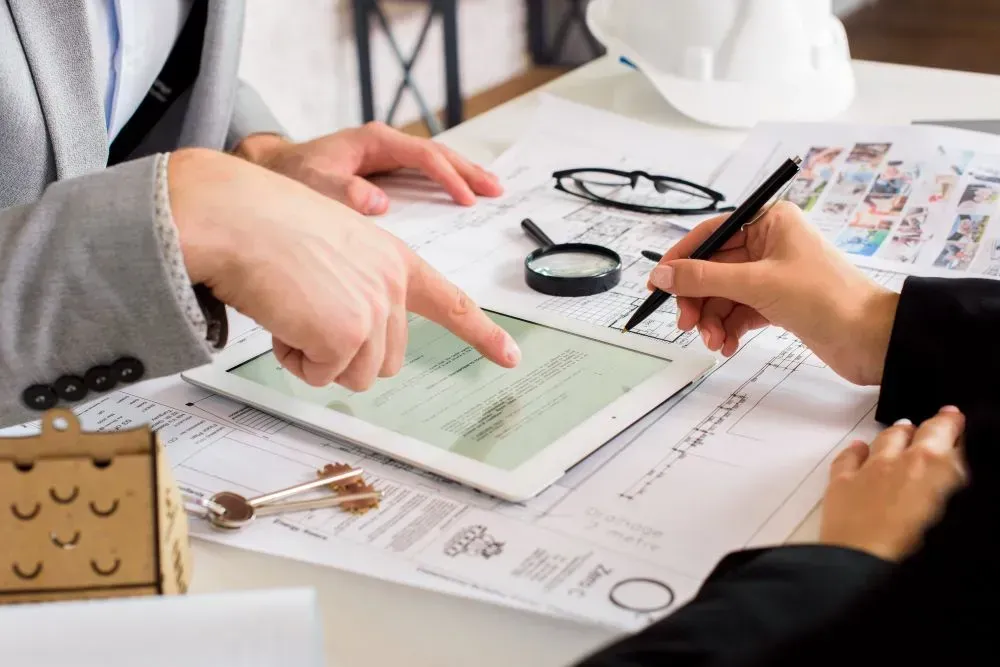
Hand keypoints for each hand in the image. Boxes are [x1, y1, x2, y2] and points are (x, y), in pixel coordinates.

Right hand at [168, 148, 519, 390]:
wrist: (234, 216)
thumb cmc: (268, 229)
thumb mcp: (334, 251)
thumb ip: (359, 291)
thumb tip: (354, 344)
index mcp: (393, 260)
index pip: (450, 302)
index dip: (481, 333)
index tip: (509, 356)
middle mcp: (393, 283)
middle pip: (383, 359)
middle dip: (341, 352)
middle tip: (304, 312)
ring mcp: (374, 307)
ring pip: (354, 374)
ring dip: (315, 357)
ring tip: (291, 309)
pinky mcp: (348, 331)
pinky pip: (320, 375)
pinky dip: (294, 359)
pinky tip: (280, 318)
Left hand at [233, 123, 502, 214]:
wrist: (273, 171)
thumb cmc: (291, 176)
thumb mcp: (312, 185)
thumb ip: (342, 193)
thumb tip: (379, 203)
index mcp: (374, 142)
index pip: (423, 156)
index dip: (448, 177)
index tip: (466, 199)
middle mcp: (384, 145)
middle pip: (438, 154)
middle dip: (468, 171)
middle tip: (496, 189)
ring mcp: (386, 157)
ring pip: (434, 162)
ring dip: (463, 175)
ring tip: (490, 190)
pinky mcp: (384, 171)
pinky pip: (423, 174)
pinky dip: (445, 182)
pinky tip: (460, 195)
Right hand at [648, 201, 897, 384]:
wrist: (872, 339)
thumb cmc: (828, 298)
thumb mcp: (757, 284)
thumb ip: (704, 278)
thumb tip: (662, 274)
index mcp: (770, 222)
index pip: (710, 234)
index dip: (681, 259)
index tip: (658, 284)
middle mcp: (770, 243)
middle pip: (713, 268)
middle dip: (697, 299)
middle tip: (686, 323)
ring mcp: (774, 274)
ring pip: (723, 294)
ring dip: (712, 319)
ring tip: (714, 341)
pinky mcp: (778, 302)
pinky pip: (739, 311)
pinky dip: (729, 329)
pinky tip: (727, 345)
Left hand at [819, 406, 966, 560]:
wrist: (867, 567)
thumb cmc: (915, 553)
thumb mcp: (951, 518)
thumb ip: (951, 488)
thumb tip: (952, 477)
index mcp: (940, 469)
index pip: (953, 436)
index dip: (958, 428)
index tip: (960, 422)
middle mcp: (905, 461)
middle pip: (924, 431)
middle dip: (936, 424)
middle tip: (944, 419)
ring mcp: (871, 469)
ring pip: (887, 438)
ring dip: (899, 433)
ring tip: (905, 430)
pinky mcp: (842, 483)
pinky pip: (849, 457)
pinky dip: (857, 451)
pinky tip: (860, 449)